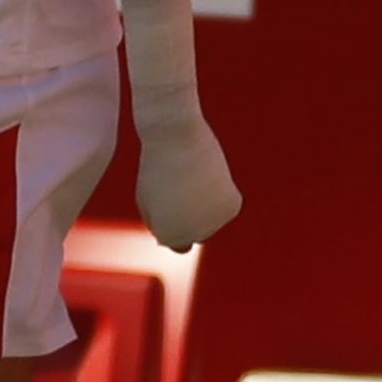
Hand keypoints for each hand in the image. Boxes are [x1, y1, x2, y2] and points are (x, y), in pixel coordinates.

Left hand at [132, 87, 242, 251]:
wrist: (174, 137)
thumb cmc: (155, 167)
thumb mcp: (148, 199)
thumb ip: (161, 223)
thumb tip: (177, 242)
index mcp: (168, 236)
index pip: (177, 244)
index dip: (174, 221)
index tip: (169, 200)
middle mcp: (194, 237)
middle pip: (196, 233)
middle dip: (190, 215)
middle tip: (180, 184)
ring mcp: (215, 223)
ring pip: (212, 219)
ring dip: (205, 205)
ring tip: (190, 179)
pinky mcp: (232, 206)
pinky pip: (225, 206)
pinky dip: (219, 194)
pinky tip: (207, 178)